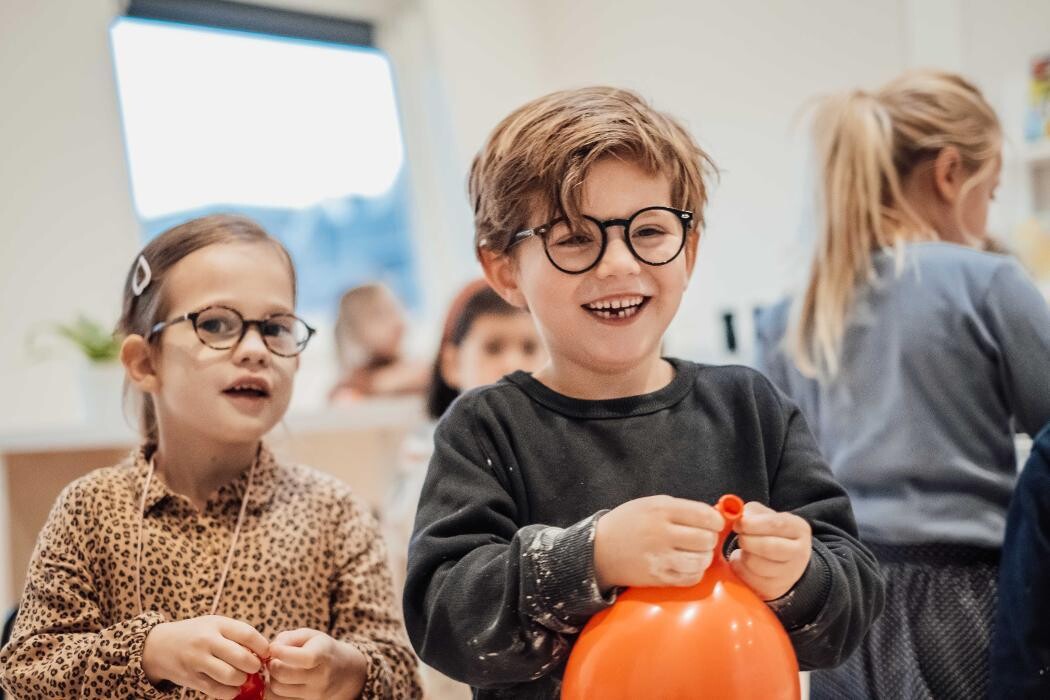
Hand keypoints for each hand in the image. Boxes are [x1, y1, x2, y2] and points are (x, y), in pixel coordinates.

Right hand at [142, 615, 267, 698]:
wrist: (159, 646)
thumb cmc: (196, 634)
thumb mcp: (215, 625)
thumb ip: (237, 635)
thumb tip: (265, 652)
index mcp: (217, 624)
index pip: (248, 634)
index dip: (262, 646)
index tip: (266, 653)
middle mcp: (207, 641)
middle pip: (242, 657)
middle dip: (254, 666)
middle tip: (255, 668)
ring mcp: (197, 660)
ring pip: (231, 676)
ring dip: (242, 680)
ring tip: (242, 677)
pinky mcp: (191, 678)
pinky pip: (217, 690)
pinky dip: (230, 692)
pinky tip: (232, 688)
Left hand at [267, 628, 367, 699]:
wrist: (345, 672)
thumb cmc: (322, 649)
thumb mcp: (311, 635)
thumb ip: (289, 638)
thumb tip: (270, 650)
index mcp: (324, 655)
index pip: (304, 658)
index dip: (282, 652)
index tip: (273, 648)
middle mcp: (321, 677)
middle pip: (284, 675)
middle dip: (272, 665)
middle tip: (274, 659)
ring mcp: (315, 694)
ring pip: (278, 690)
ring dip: (272, 678)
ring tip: (279, 670)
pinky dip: (274, 691)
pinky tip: (281, 681)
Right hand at [594, 495, 723, 589]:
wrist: (599, 549)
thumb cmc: (628, 522)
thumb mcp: (651, 504)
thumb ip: (681, 509)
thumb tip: (714, 517)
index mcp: (661, 510)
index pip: (704, 515)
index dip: (716, 521)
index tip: (714, 523)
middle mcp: (661, 533)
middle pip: (706, 539)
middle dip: (710, 539)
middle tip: (702, 539)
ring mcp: (659, 558)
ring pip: (702, 561)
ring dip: (704, 557)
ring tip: (695, 553)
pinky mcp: (658, 578)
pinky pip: (691, 578)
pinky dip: (695, 572)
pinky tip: (686, 565)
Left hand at [728, 501, 811, 600]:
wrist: (785, 562)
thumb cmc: (771, 533)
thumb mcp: (766, 516)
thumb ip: (752, 512)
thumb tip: (738, 516)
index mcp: (799, 529)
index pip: (777, 525)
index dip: (754, 524)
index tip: (739, 524)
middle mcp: (799, 552)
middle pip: (769, 547)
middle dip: (747, 540)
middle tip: (740, 536)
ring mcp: (789, 573)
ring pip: (757, 564)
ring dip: (743, 555)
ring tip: (745, 549)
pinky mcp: (775, 589)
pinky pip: (750, 579)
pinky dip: (741, 568)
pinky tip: (744, 562)